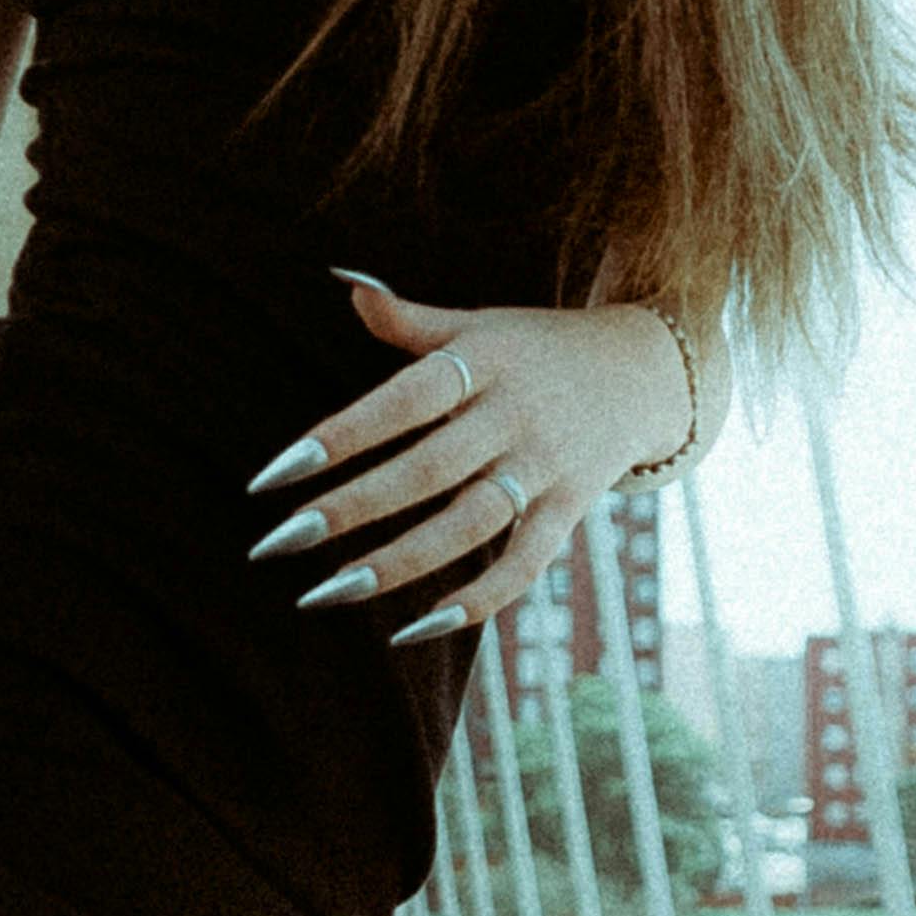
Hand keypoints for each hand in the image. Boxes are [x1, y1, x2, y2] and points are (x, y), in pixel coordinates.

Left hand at [240, 268, 683, 645]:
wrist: (643, 371)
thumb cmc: (535, 349)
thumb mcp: (478, 326)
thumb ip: (411, 320)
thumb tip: (347, 287)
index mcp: (484, 363)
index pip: (402, 401)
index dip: (339, 437)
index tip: (272, 477)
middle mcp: (515, 415)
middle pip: (427, 470)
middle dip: (352, 509)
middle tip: (279, 544)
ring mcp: (547, 466)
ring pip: (470, 524)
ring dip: (399, 563)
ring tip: (328, 591)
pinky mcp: (571, 509)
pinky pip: (526, 563)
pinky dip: (478, 600)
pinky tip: (414, 629)